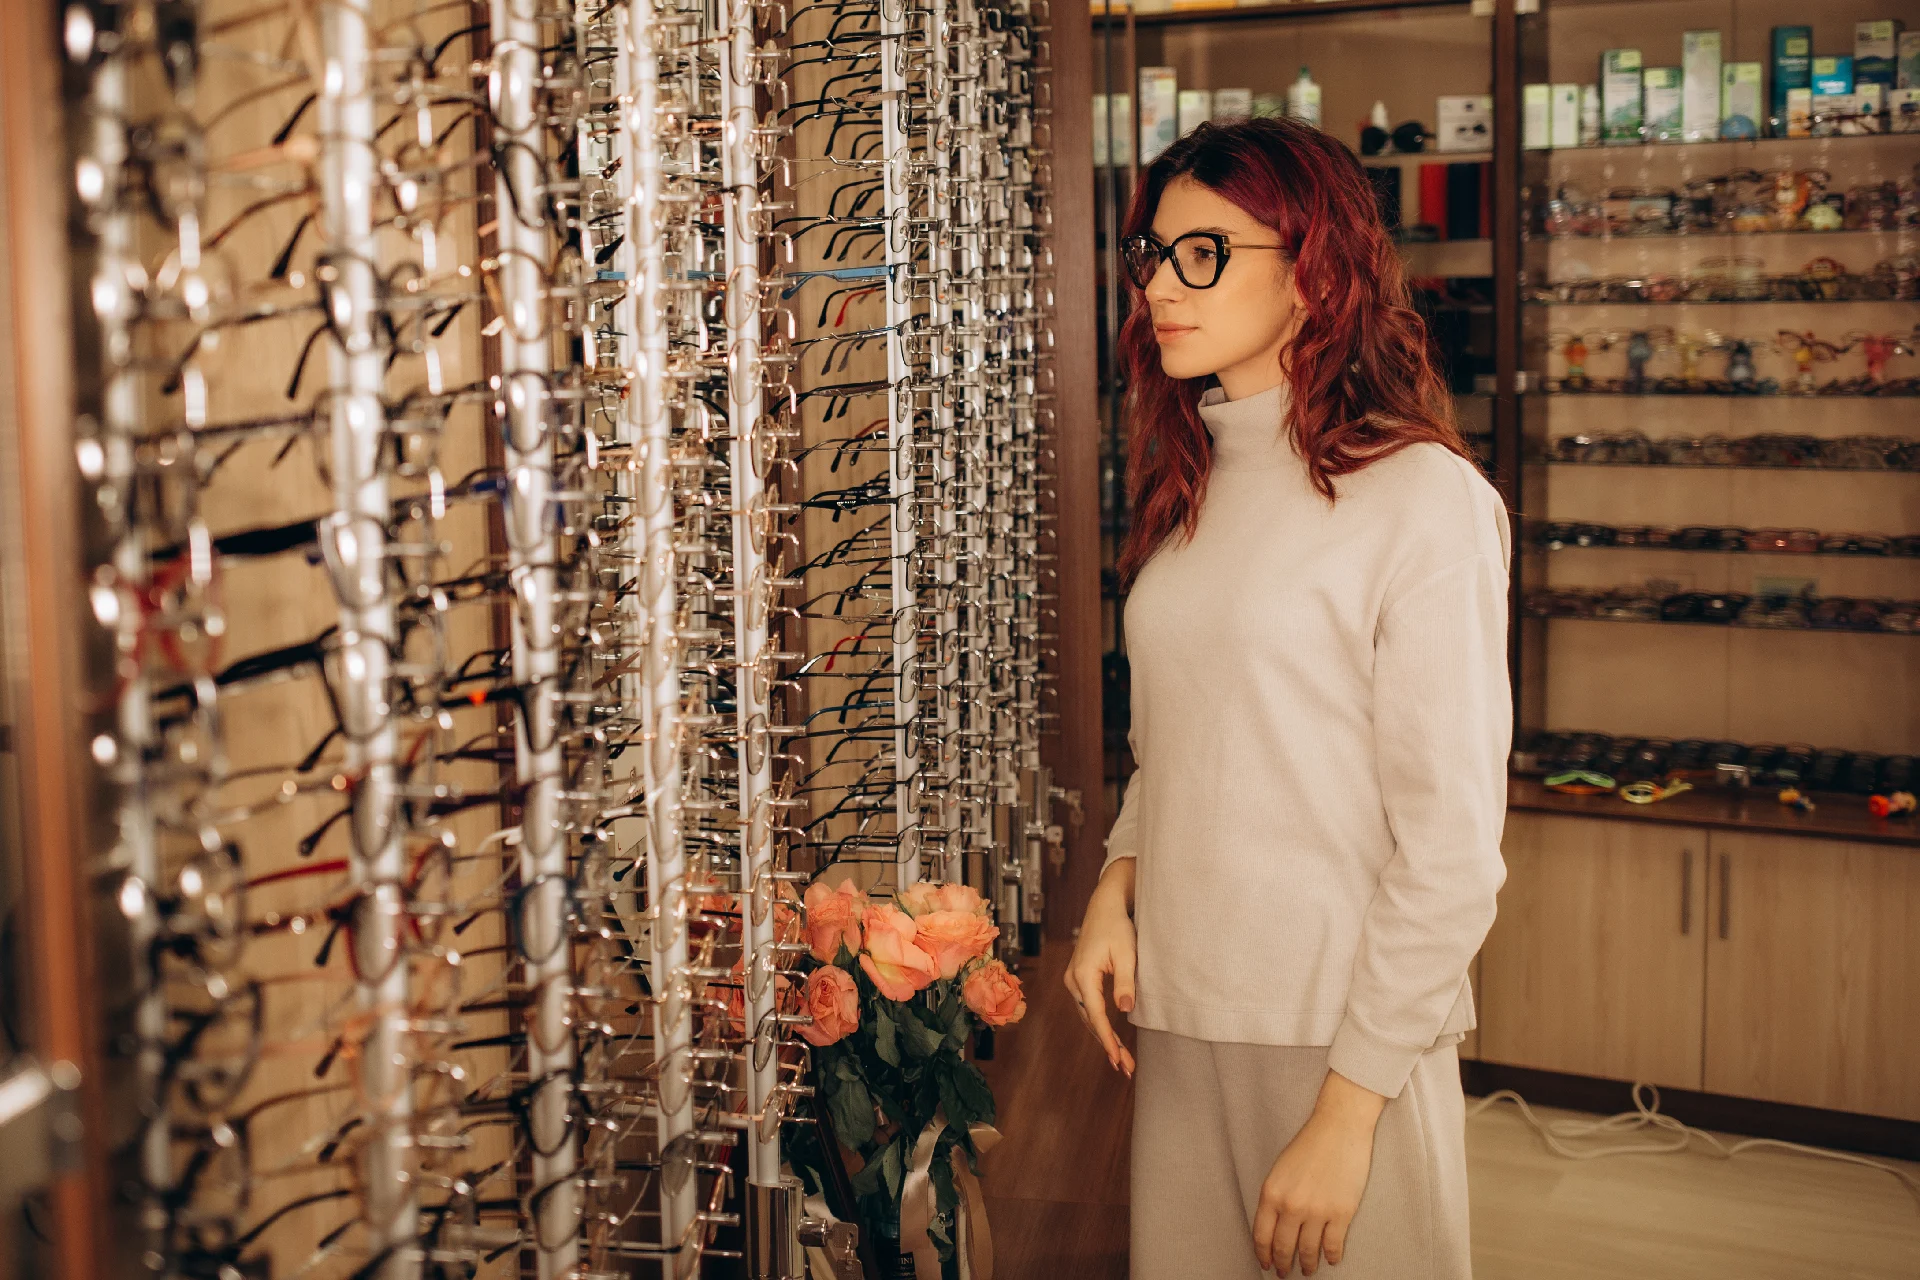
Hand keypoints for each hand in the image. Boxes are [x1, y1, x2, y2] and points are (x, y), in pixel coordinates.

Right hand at [1064, 859, 1136, 1075]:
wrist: (1104, 908)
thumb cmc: (1117, 928)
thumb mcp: (1127, 954)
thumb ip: (1126, 982)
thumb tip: (1125, 1009)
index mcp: (1083, 976)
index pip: (1096, 1016)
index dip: (1109, 1040)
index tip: (1118, 1060)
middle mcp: (1073, 981)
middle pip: (1090, 1021)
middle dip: (1108, 1045)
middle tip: (1126, 1068)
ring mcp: (1073, 981)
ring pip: (1087, 1017)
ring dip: (1103, 1038)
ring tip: (1122, 1060)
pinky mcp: (1079, 980)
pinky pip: (1088, 1008)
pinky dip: (1099, 1025)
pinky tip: (1111, 1039)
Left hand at [1252, 1071, 1384, 1274]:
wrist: (1340, 1127)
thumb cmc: (1310, 1144)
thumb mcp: (1281, 1170)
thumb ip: (1276, 1198)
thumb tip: (1276, 1226)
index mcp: (1271, 1193)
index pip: (1262, 1235)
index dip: (1263, 1254)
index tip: (1266, 1264)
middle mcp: (1291, 1205)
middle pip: (1283, 1246)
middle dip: (1282, 1263)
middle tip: (1284, 1273)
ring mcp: (1317, 1211)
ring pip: (1308, 1251)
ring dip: (1307, 1264)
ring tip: (1307, 1270)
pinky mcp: (1341, 1213)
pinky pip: (1333, 1244)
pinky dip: (1331, 1256)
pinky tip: (1330, 1259)